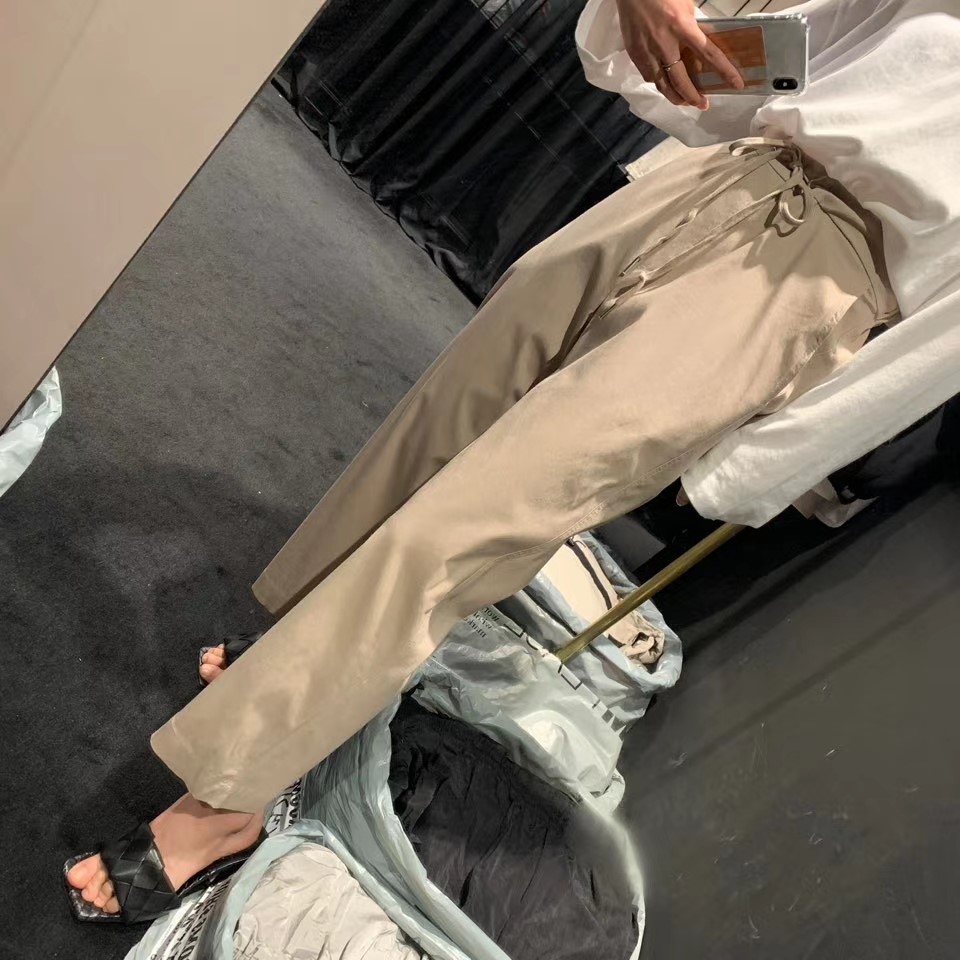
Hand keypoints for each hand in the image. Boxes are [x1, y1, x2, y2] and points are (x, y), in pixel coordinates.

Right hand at [614, 0, 743, 109]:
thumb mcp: (685, 4)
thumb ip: (691, 25)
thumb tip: (698, 42)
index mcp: (682, 26)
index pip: (708, 53)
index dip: (724, 71)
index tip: (736, 84)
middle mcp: (665, 43)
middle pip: (681, 80)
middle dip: (692, 96)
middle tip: (702, 105)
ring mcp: (647, 50)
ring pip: (662, 84)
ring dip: (674, 96)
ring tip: (683, 101)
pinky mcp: (634, 53)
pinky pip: (649, 75)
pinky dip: (658, 82)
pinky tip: (664, 83)